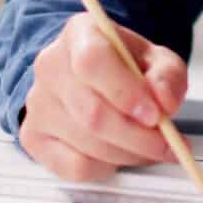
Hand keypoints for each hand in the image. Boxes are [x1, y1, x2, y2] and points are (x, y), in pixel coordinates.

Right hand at [19, 12, 189, 182]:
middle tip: (166, 144)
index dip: (126, 92)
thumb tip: (164, 101)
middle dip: (138, 137)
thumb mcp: (156, 60)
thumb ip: (168, 76)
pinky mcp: (34, 138)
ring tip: (148, 148)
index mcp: (80, 34)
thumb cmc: (125, 68)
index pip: (93, 61)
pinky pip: (74, 167)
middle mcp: (50, 66)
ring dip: (128, 154)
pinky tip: (117, 154)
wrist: (93, 79)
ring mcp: (38, 104)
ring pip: (87, 143)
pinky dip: (106, 168)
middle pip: (92, 112)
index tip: (156, 115)